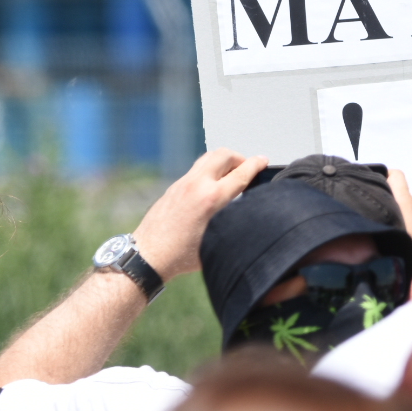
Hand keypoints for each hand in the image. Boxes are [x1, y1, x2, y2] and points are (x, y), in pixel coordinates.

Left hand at [133, 148, 267, 280]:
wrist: (148, 255)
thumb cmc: (181, 255)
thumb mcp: (217, 243)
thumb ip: (234, 224)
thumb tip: (247, 214)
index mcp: (210, 199)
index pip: (240, 173)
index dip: (256, 165)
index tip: (263, 161)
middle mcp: (196, 185)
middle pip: (224, 155)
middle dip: (240, 158)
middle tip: (247, 168)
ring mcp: (183, 183)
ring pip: (208, 158)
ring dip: (224, 161)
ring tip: (231, 174)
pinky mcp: (174, 187)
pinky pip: (197, 168)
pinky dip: (210, 169)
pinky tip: (213, 185)